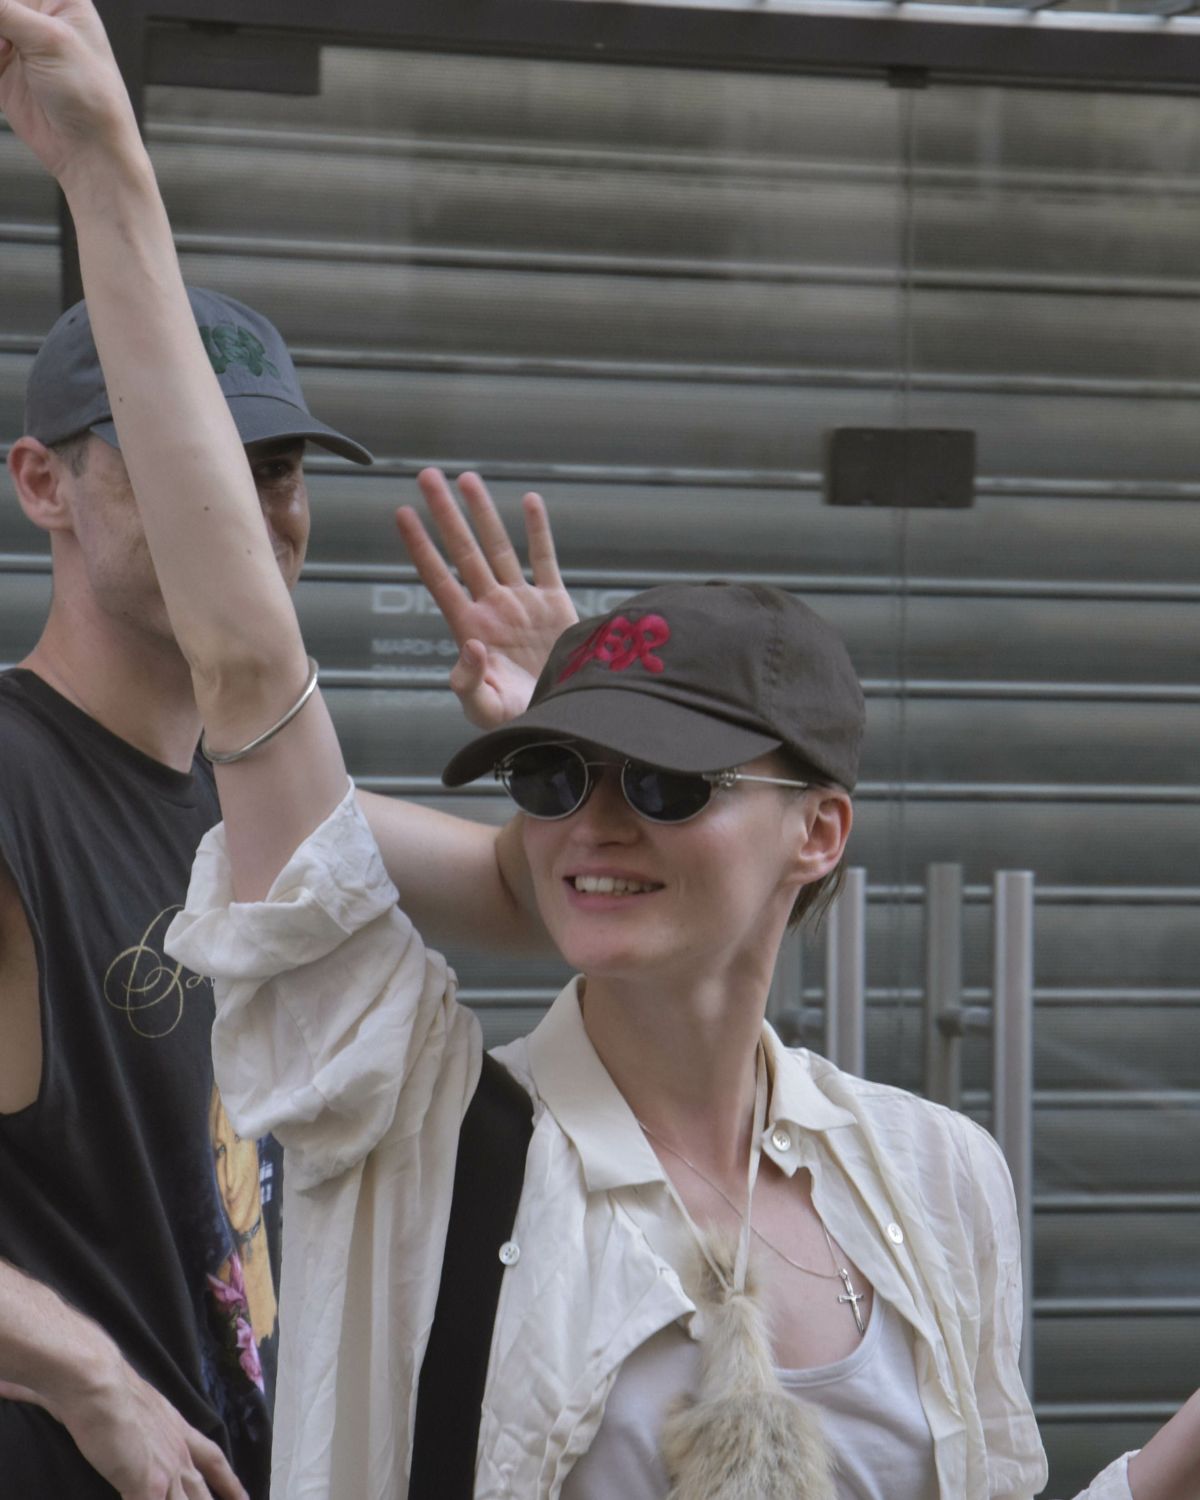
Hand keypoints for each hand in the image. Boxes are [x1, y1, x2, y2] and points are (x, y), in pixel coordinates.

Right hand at [0, 0, 140, 185]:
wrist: (90, 151)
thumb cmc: (92, 97)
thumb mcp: (49, 40)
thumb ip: (6, 11)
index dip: (8, 1)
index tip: (5, 15)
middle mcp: (38, 17)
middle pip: (2, 5)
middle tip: (3, 43)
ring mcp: (18, 43)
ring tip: (3, 54)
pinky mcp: (3, 69)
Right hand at [0, 1357, 247, 1499]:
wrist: (97, 1379)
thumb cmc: (105, 1386)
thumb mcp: (133, 1405)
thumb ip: (134, 1422)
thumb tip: (120, 1429)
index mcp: (178, 1430)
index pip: (213, 1459)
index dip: (230, 1482)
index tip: (245, 1497)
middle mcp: (178, 1451)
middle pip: (204, 1493)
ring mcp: (166, 1470)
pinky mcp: (146, 1484)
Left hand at [398, 470, 577, 727]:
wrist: (562, 717)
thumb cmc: (517, 721)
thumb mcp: (484, 710)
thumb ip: (468, 682)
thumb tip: (468, 644)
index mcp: (470, 629)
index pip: (438, 578)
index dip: (420, 547)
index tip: (402, 513)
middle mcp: (492, 608)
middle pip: (463, 551)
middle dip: (445, 514)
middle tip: (427, 476)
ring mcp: (522, 603)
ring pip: (499, 547)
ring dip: (483, 513)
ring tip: (467, 478)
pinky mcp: (555, 605)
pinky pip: (544, 560)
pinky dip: (538, 531)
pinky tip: (529, 501)